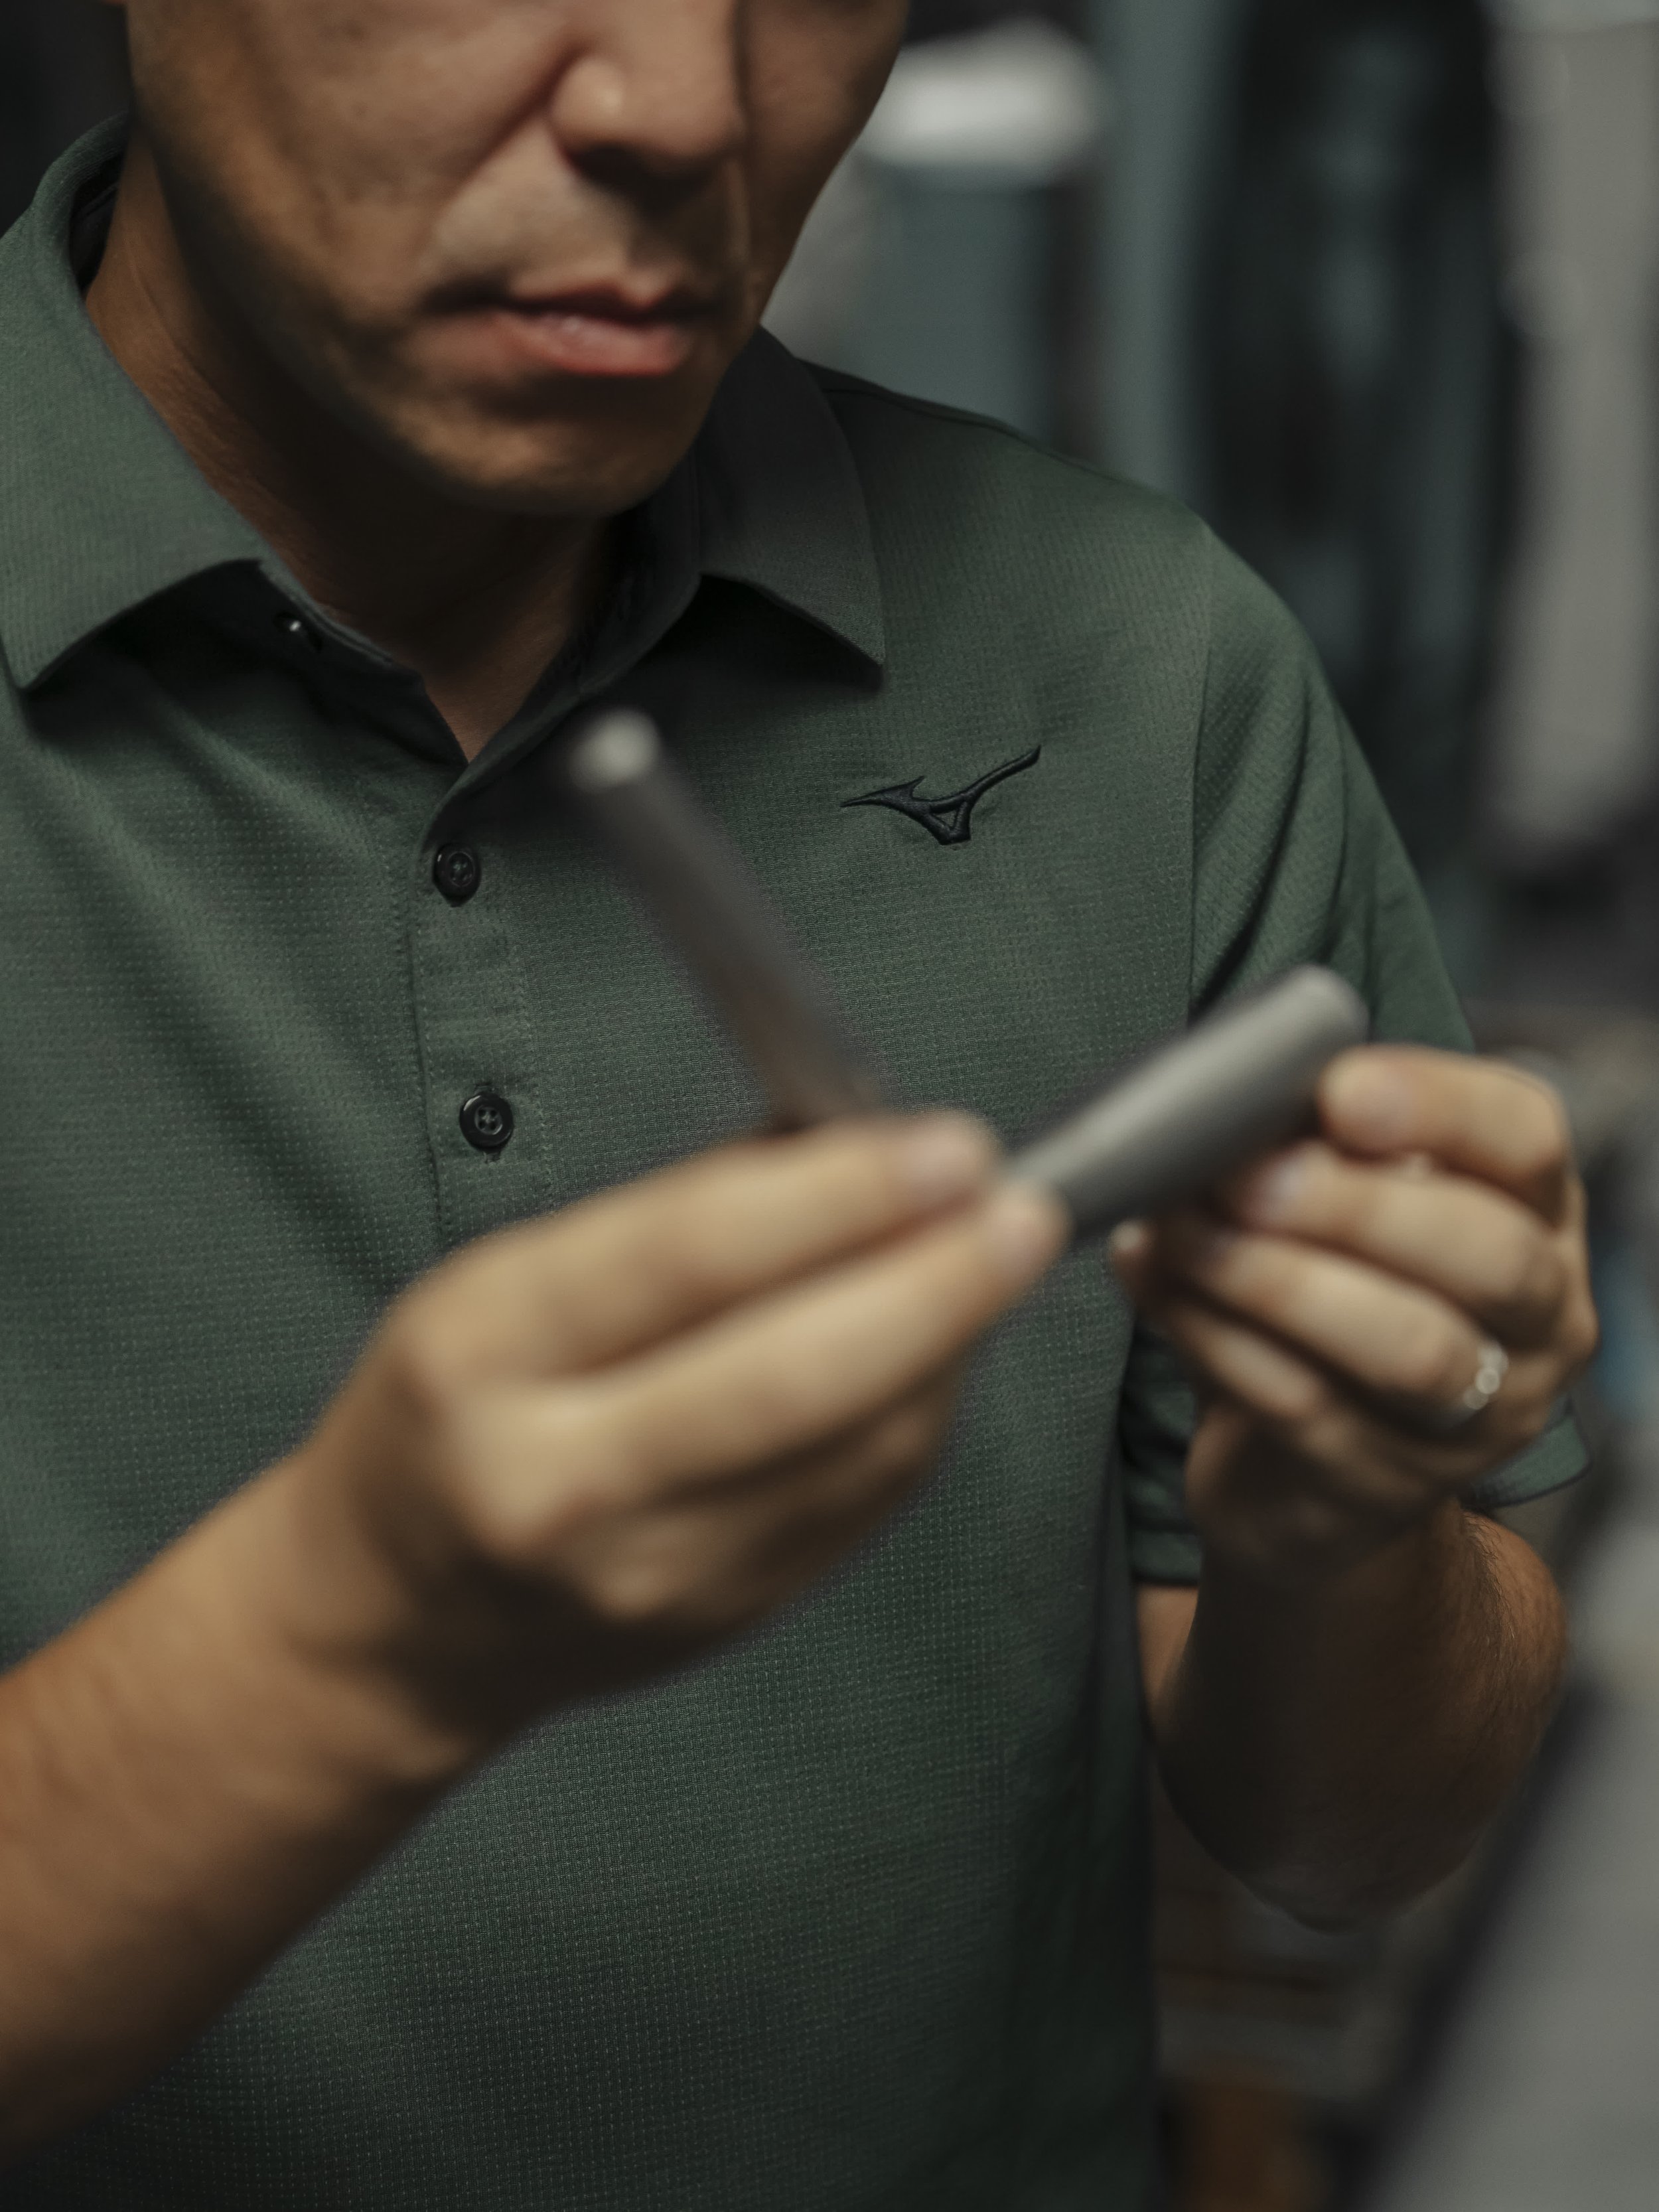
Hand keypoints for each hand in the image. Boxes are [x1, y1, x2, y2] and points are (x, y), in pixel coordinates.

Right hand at [275, 1116, 1064, 1748]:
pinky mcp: (720, 1623)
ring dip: (952, 1344)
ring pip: (853, 1451)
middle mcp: (559, 1480)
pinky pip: (861, 1505)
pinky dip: (923, 1414)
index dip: (838, 1197)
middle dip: (936, 1282)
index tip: (944, 1148)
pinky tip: (946, 1346)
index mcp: (482, 1357)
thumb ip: (676, 1214)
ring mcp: (648, 1573)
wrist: (393, 1623)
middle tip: (1022, 1210)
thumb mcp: (502, 1281)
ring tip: (1002, 1257)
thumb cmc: (448, 1412)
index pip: (684, 1260)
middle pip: (791, 1374)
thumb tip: (852, 1139)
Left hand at [1110, 1049, 1598, 1584]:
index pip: (1528, 1139)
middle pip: (1485, 1253)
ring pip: (1405, 1346)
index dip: (1439, 1106)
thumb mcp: (1338, 1211)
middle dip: (1352, 1204)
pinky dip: (1217, 1337)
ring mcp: (1476, 1418)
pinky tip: (1158, 1283)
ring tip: (1183, 1232)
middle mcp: (1539, 1320)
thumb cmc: (1329, 1302)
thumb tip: (1229, 1103)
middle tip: (1243, 1174)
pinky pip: (1304, 1405)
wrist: (1304, 1474)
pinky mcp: (1383, 1485)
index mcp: (1536, 1216)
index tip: (1338, 1088)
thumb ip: (1311, 1151)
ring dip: (1278, 1279)